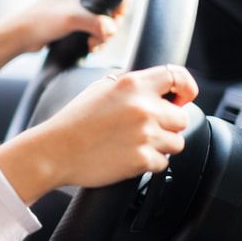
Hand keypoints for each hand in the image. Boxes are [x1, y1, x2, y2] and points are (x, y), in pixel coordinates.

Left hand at [0, 0, 122, 83]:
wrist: (21, 36)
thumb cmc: (42, 20)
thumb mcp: (73, 18)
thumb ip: (97, 23)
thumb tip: (112, 30)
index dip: (120, 5)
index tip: (117, 19)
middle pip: (109, 8)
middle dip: (109, 26)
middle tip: (103, 38)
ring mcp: (75, 7)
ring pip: (102, 21)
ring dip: (102, 36)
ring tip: (94, 45)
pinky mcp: (71, 21)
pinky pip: (92, 29)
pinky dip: (95, 39)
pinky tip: (91, 47)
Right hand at [0, 64, 198, 204]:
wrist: (55, 151)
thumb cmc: (74, 121)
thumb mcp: (100, 89)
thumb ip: (129, 85)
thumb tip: (155, 87)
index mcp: (132, 85)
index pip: (177, 77)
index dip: (186, 88)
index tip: (183, 98)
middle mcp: (143, 107)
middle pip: (181, 118)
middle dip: (168, 125)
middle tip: (146, 130)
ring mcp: (144, 134)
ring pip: (176, 142)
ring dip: (160, 145)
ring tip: (134, 144)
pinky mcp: (142, 159)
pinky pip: (162, 163)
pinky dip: (148, 163)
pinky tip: (127, 156)